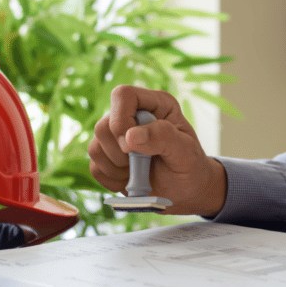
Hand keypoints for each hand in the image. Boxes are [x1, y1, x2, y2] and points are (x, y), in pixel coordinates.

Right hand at [88, 85, 226, 216]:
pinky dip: (112, 180)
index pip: (123, 95)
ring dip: (117, 168)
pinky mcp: (107, 157)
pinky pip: (94, 167)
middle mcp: (132, 116)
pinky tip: (130, 180)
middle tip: (143, 163)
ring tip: (140, 173)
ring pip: (95, 147)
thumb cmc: (190, 166)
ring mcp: (117, 137)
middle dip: (121, 152)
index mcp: (155, 104)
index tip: (133, 146)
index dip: (121, 120)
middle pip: (104, 125)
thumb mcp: (186, 152)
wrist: (185, 191)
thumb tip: (130, 136)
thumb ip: (163, 138)